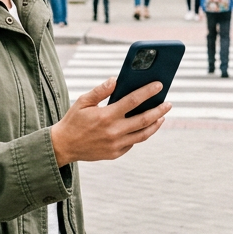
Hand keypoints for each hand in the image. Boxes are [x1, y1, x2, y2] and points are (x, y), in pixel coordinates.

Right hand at [50, 78, 169, 165]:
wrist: (63, 146)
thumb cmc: (73, 120)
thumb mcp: (83, 102)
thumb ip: (100, 90)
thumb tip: (116, 79)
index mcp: (106, 116)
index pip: (133, 100)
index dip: (148, 92)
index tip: (159, 85)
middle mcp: (113, 131)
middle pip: (144, 119)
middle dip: (159, 110)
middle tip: (168, 103)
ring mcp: (116, 145)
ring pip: (143, 134)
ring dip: (155, 124)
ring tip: (162, 116)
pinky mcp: (115, 154)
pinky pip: (133, 143)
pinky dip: (141, 134)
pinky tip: (145, 127)